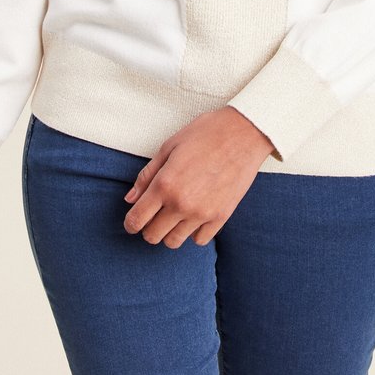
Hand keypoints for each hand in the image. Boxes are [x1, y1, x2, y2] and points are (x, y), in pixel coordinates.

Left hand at [122, 107, 274, 247]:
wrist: (244, 133)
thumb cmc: (205, 133)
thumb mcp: (169, 146)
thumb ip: (147, 175)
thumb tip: (130, 199)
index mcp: (165, 184)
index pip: (136, 220)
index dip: (130, 223)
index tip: (132, 220)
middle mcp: (181, 204)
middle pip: (152, 236)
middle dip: (148, 227)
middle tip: (154, 214)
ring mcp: (203, 213)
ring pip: (174, 242)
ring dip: (169, 232)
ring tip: (174, 214)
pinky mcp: (221, 217)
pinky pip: (199, 240)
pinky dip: (193, 232)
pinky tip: (194, 215)